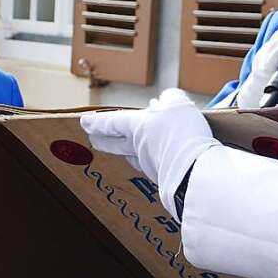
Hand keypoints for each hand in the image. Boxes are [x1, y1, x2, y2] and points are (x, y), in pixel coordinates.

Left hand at [80, 88, 222, 218]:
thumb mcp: (178, 104)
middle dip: (103, 141)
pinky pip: (158, 166)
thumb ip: (170, 98)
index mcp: (137, 128)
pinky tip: (167, 157)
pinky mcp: (165, 179)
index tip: (84, 122)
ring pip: (137, 157)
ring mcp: (150, 166)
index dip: (98, 122)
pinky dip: (159, 160)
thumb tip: (164, 101)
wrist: (193, 172)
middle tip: (93, 141)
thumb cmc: (182, 134)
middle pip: (116, 145)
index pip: (112, 122)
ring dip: (134, 152)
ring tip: (135, 148)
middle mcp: (139, 148)